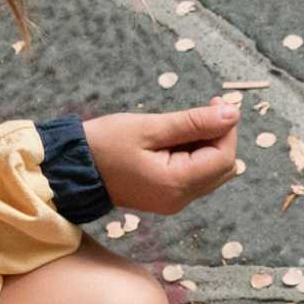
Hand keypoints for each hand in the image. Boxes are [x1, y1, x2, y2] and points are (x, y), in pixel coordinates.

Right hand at [84, 100, 242, 214]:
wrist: (71, 168)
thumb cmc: (104, 143)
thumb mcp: (149, 127)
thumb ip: (194, 122)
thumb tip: (232, 114)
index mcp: (176, 184)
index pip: (224, 158)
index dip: (227, 129)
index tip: (217, 102)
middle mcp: (180, 199)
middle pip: (223, 168)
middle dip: (220, 137)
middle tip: (203, 109)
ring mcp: (174, 201)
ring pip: (212, 172)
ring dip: (207, 145)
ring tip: (182, 124)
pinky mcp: (167, 197)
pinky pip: (194, 176)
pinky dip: (194, 155)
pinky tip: (175, 139)